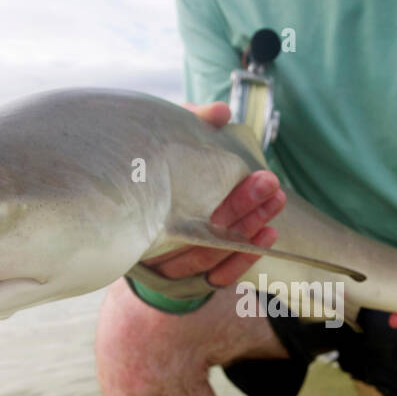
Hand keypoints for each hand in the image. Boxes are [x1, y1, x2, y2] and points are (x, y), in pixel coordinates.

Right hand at [142, 101, 285, 286]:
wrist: (121, 207)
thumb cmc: (149, 168)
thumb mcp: (164, 142)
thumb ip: (190, 123)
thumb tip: (221, 113)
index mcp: (141, 206)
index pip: (180, 203)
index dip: (222, 189)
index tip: (254, 172)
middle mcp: (150, 242)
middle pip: (199, 232)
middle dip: (241, 206)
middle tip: (269, 182)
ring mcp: (166, 265)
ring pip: (210, 256)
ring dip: (248, 230)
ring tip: (275, 202)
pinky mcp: (183, 282)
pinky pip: (215, 279)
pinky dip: (241, 261)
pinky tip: (267, 236)